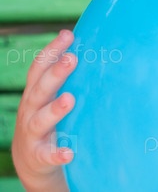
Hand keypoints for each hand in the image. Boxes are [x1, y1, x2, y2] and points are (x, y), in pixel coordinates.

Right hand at [11, 30, 76, 191]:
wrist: (31, 160)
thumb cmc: (47, 119)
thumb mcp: (50, 96)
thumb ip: (63, 76)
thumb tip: (89, 45)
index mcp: (35, 93)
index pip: (39, 68)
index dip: (52, 50)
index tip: (68, 34)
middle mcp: (30, 110)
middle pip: (40, 90)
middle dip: (55, 74)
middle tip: (73, 59)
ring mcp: (33, 134)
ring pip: (40, 120)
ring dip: (55, 110)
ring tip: (70, 99)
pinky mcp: (39, 156)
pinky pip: (48, 155)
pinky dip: (58, 154)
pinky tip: (69, 153)